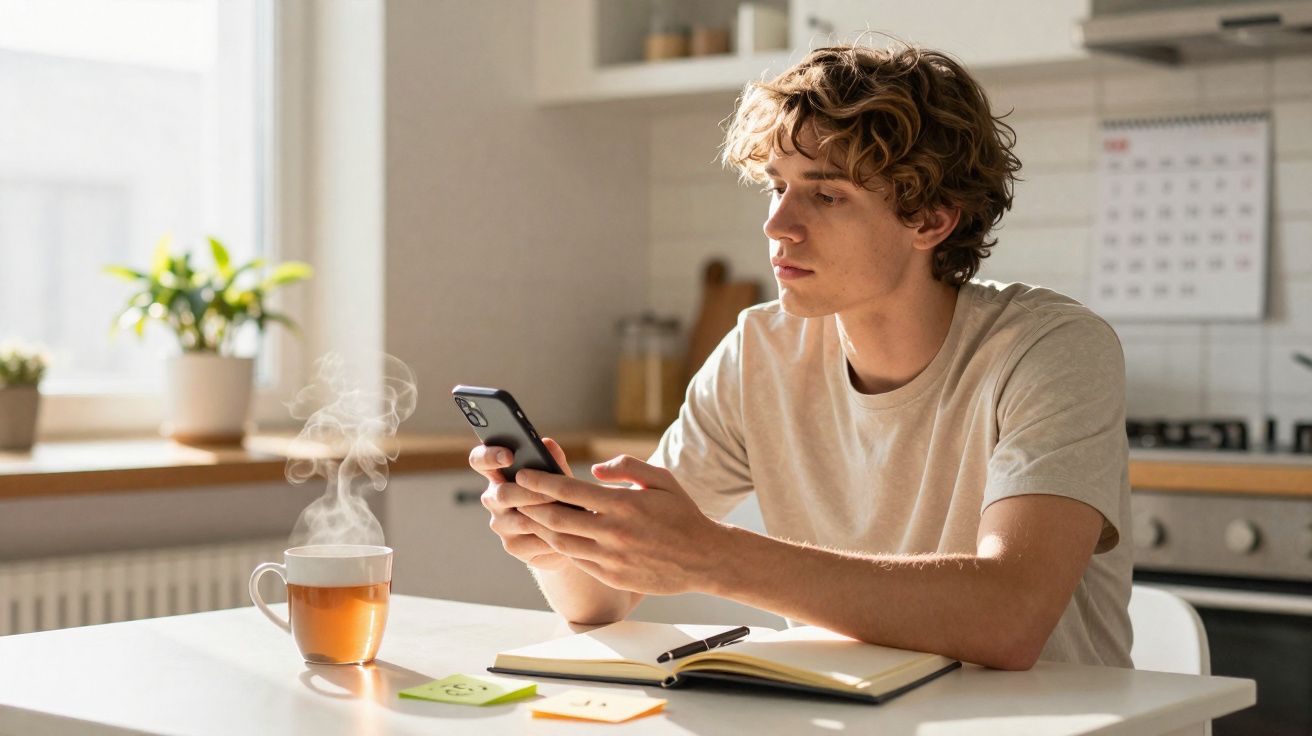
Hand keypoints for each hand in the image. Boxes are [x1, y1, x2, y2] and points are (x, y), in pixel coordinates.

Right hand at [467, 437, 573, 571]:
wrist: (569, 534)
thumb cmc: (560, 497)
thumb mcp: (559, 477)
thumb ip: (553, 462)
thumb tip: (548, 443)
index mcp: (498, 474)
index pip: (479, 460)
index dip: (489, 456)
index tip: (509, 456)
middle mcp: (493, 498)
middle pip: (501, 494)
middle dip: (530, 493)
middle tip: (554, 494)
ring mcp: (500, 524)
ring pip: (519, 520)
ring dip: (545, 516)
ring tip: (568, 514)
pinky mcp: (512, 546)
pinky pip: (532, 540)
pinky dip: (552, 536)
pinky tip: (568, 533)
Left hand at [515, 455, 724, 594]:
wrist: (704, 558)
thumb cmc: (682, 514)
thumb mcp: (661, 479)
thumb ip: (627, 467)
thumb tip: (594, 470)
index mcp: (623, 504)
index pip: (569, 491)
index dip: (541, 482)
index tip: (523, 474)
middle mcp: (613, 532)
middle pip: (557, 518)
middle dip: (530, 505)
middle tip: (512, 495)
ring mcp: (611, 558)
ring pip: (561, 542)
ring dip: (540, 528)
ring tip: (526, 515)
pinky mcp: (612, 576)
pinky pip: (577, 560)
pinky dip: (560, 547)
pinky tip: (552, 537)